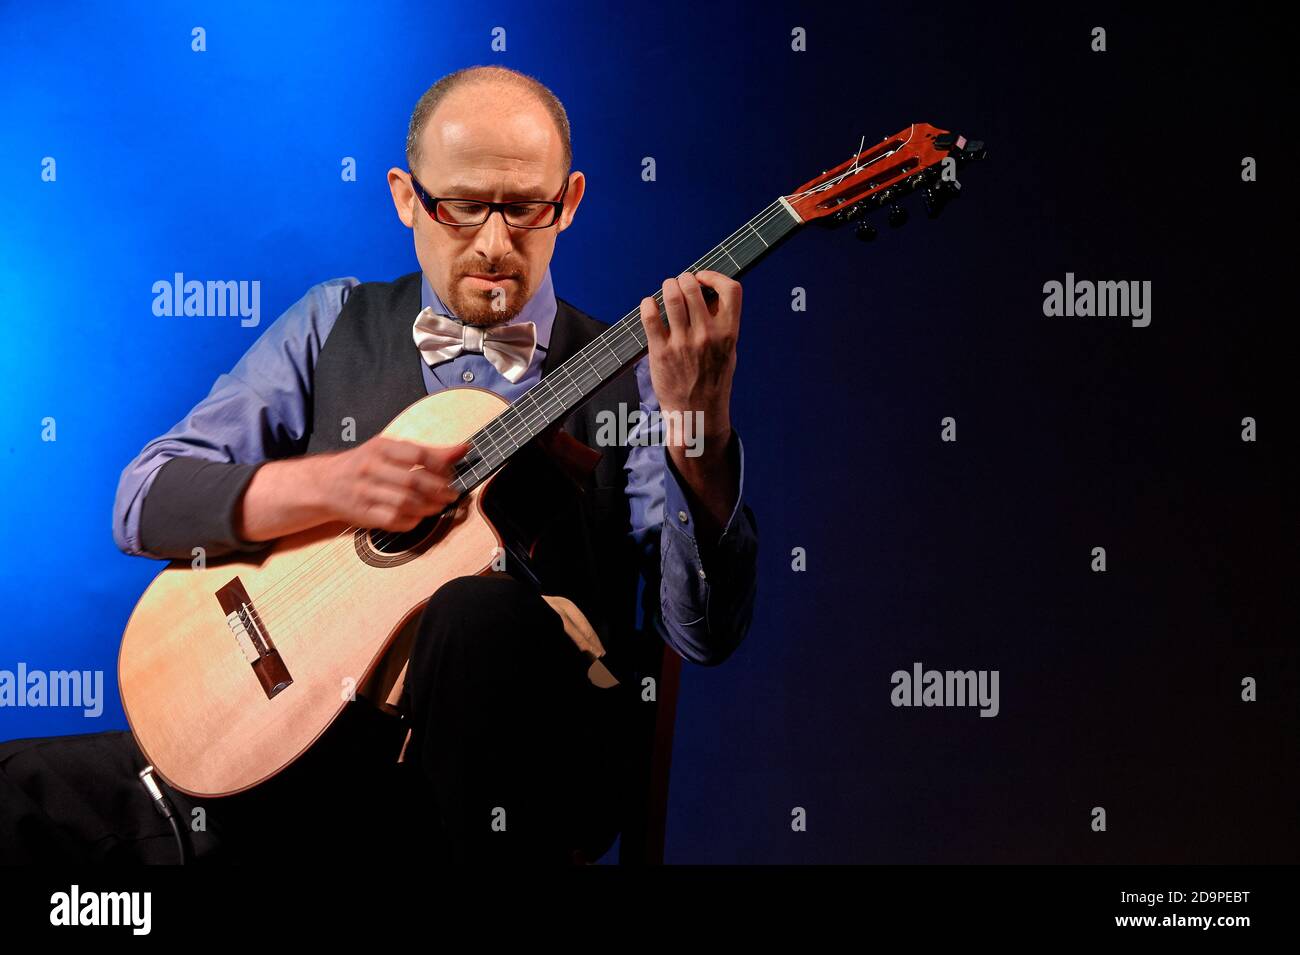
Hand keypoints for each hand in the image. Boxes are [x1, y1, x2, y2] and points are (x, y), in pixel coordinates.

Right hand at [317, 434, 470, 530]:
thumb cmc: (365, 463)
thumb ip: (426, 451)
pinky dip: (413, 520)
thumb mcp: (390, 449)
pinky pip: (394, 520)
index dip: (440, 465)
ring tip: (440, 506)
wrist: (325, 483)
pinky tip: (421, 516)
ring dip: (430, 507)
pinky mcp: (364, 514)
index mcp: (379, 448)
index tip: (453, 472)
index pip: (416, 454)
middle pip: (413, 481)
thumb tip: (461, 449)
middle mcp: (370, 468)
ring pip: (405, 503)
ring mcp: (366, 493)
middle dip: (439, 490)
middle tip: (452, 494)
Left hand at [638, 269, 740, 448]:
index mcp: (728, 333)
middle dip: (684, 279)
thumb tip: (706, 292)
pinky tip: (650, 306)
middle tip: (680, 285)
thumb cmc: (713, 380)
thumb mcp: (728, 351)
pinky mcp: (660, 351)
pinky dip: (648, 304)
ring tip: (667, 291)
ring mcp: (682, 343)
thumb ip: (721, 323)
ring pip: (671, 296)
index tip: (704, 279)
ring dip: (667, 287)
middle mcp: (706, 335)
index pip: (731, 290)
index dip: (715, 276)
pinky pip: (650, 316)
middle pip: (693, 287)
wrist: (697, 414)